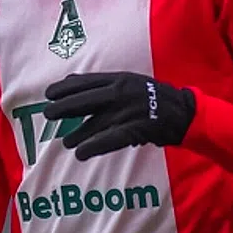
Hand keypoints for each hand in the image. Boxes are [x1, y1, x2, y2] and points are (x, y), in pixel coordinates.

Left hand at [42, 72, 195, 160]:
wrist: (183, 112)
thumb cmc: (153, 96)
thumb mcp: (128, 81)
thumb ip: (102, 83)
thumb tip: (69, 80)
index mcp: (119, 79)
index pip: (86, 82)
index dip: (66, 88)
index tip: (49, 93)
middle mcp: (121, 93)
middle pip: (86, 100)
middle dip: (64, 107)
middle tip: (48, 114)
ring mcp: (128, 111)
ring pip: (95, 123)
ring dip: (78, 134)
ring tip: (66, 142)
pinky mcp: (136, 129)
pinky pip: (110, 139)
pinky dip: (93, 146)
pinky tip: (81, 153)